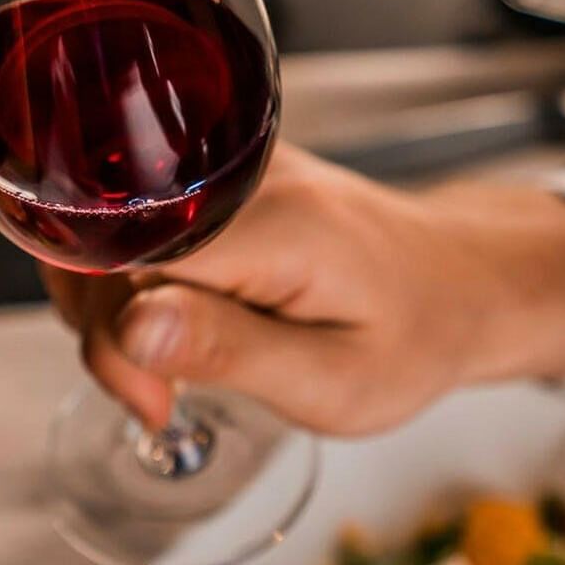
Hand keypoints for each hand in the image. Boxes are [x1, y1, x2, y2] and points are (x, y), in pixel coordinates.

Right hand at [44, 146, 564, 435]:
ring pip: (108, 228)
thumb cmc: (412, 336)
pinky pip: (137, 222)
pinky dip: (131, 280)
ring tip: (164, 370)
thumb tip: (129, 327)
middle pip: (104, 236)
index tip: (154, 400)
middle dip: (104, 328)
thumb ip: (228, 350)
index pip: (128, 254)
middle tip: (159, 398)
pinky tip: (167, 326)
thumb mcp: (333, 379)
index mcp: (272, 221)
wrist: (461, 280)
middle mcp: (240, 172)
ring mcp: (226, 164)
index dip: (112, 334)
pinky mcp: (218, 173)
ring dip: (109, 307)